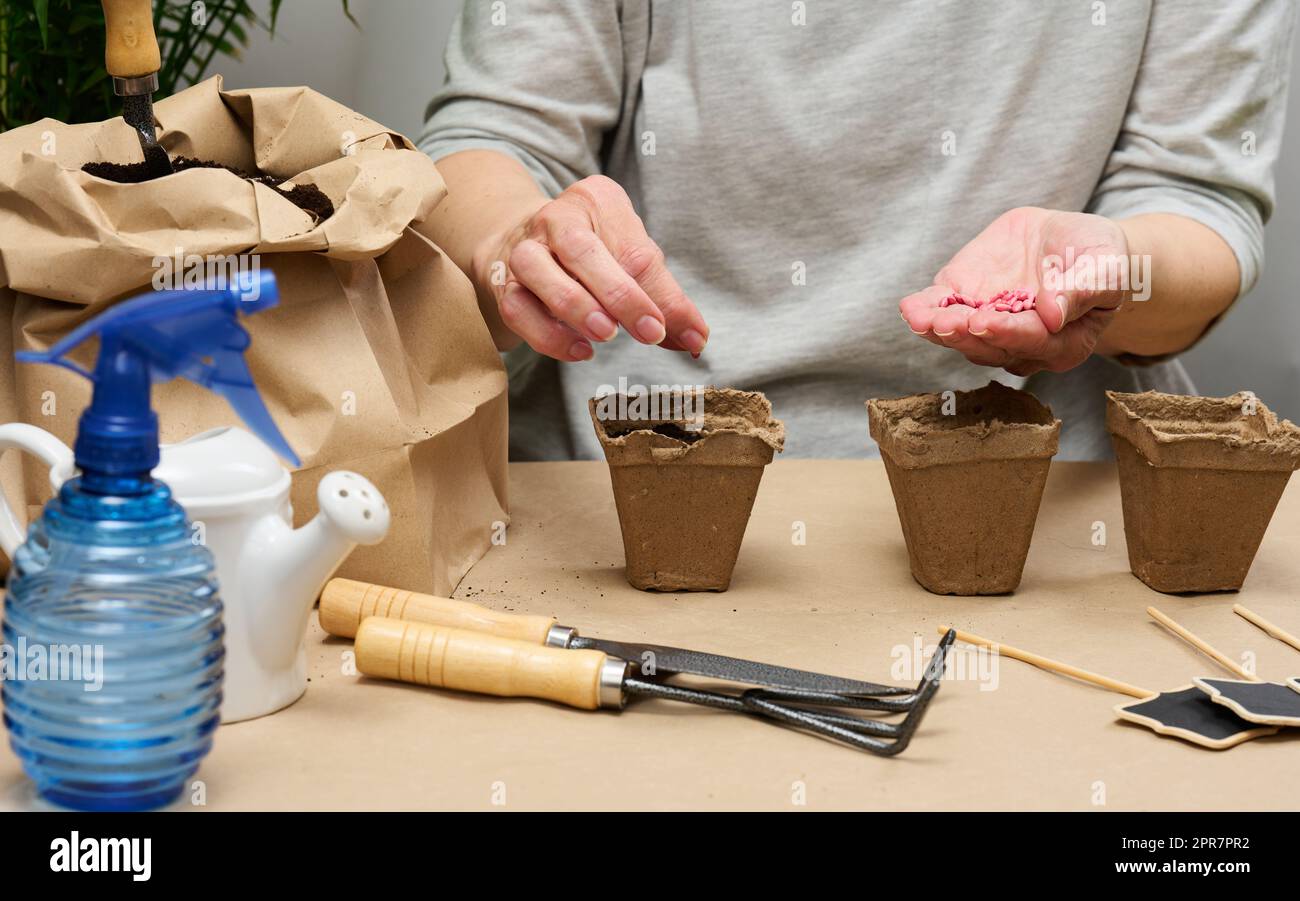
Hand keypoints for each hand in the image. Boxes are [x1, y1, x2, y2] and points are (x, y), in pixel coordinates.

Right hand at [473, 175, 708, 361]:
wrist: (523, 241)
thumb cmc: (593, 251)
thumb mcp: (633, 260)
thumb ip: (664, 298)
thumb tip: (696, 339)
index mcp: (597, 199)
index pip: (637, 251)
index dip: (665, 297)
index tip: (693, 334)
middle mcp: (556, 217)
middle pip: (584, 252)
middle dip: (622, 296)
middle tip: (651, 333)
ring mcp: (524, 248)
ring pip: (540, 273)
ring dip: (577, 307)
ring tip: (606, 336)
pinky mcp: (503, 282)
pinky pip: (518, 309)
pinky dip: (548, 335)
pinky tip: (579, 351)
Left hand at [899, 207, 1129, 374]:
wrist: (1069, 240)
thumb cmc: (1097, 259)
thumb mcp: (1106, 267)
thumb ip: (1084, 290)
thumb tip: (1054, 315)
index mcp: (1061, 344)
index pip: (1032, 341)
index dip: (1007, 332)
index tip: (985, 321)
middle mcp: (1019, 344)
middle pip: (989, 345)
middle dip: (965, 335)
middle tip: (945, 324)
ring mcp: (987, 326)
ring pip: (960, 336)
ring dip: (939, 329)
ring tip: (921, 318)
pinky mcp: (964, 303)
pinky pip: (940, 312)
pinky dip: (923, 312)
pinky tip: (910, 308)